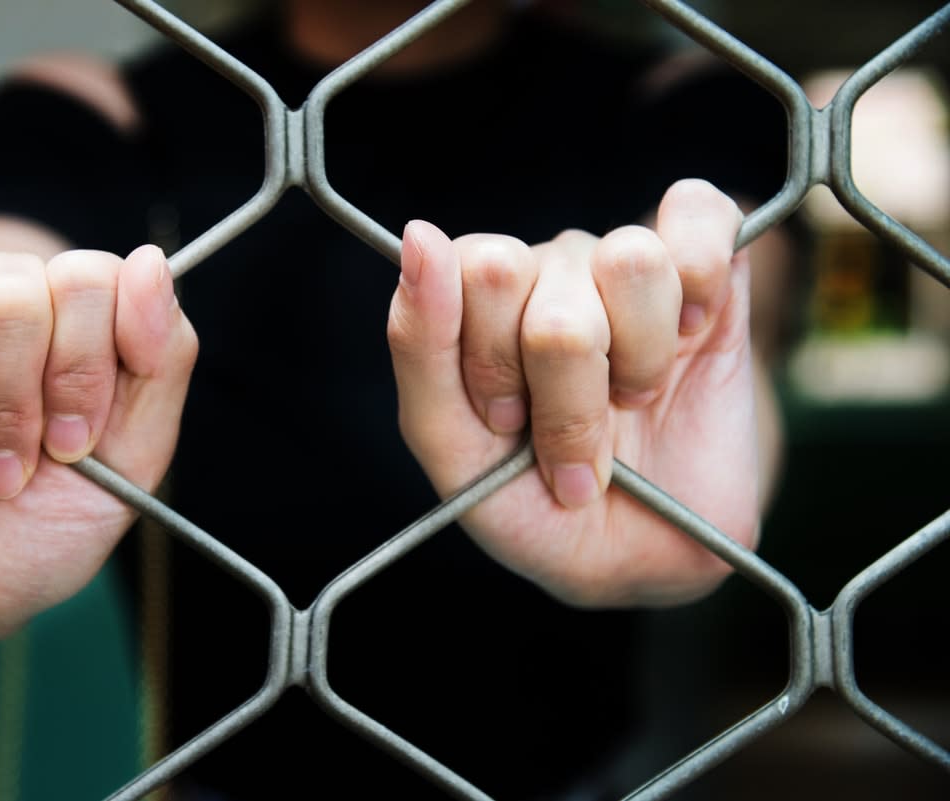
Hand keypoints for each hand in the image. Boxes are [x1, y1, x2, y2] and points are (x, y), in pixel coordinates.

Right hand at [0, 169, 196, 640]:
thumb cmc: (32, 538)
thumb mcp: (129, 469)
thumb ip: (162, 363)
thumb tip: (150, 261)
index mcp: (94, 333)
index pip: (106, 279)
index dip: (85, 364)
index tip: (71, 442)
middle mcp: (26, 304)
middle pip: (32, 275)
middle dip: (15, 384)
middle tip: (5, 454)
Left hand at [387, 179, 758, 606]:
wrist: (650, 555)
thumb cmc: (539, 506)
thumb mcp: (457, 457)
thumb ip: (420, 349)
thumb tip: (419, 234)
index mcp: (473, 306)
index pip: (463, 273)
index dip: (491, 362)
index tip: (506, 425)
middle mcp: (542, 272)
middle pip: (530, 273)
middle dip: (561, 386)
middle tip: (573, 439)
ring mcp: (621, 264)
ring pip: (627, 258)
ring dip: (638, 357)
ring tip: (632, 401)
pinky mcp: (705, 262)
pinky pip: (699, 214)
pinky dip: (703, 281)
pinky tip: (694, 335)